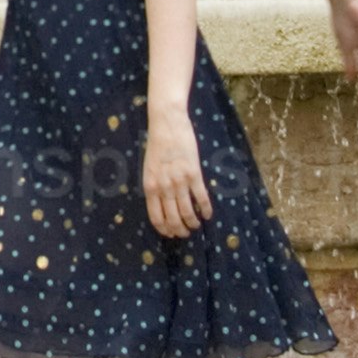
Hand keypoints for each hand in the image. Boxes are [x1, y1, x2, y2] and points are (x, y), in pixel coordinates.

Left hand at [139, 105, 208, 239]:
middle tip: (185, 233)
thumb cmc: (157, 144)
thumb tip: (162, 204)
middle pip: (172, 219)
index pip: (156, 217)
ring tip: (196, 225)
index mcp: (150, 186)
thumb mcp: (149, 168)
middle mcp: (163, 187)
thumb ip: (155, 186)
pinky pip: (201, 198)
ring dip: (193, 223)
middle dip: (180, 230)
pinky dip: (205, 210)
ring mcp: (179, 181)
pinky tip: (208, 215)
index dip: (165, 230)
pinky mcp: (194, 174)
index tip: (171, 234)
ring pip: (187, 212)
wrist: (167, 123)